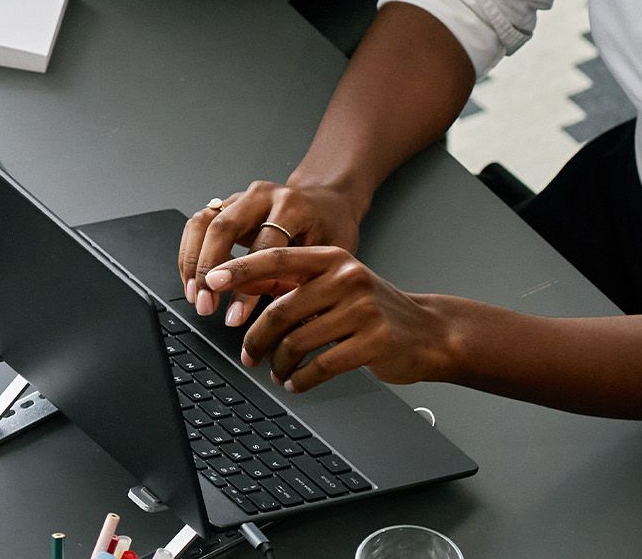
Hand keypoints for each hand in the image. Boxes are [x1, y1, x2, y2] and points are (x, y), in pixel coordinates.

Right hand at [177, 179, 366, 321]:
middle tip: (206, 306)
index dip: (246, 288)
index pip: (261, 249)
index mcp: (293, 207)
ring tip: (195, 295)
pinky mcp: (227, 203)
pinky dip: (189, 253)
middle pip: (224, 228)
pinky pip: (198, 223)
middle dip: (208, 271)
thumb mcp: (328, 256)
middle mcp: (263, 196)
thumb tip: (274, 320)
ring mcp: (242, 196)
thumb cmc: (331, 230)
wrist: (326, 201)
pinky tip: (192, 280)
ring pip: (203, 221)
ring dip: (192, 262)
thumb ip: (299, 282)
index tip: (235, 317)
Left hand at [207, 247, 458, 391]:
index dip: (241, 270)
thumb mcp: (339, 284)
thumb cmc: (374, 309)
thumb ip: (299, 284)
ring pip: (298, 340)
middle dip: (256, 337)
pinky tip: (297, 383)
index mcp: (332, 258)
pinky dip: (301, 379)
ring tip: (276, 372)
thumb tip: (244, 289)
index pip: (277, 260)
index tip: (212, 281)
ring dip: (279, 363)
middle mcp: (346, 277)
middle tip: (247, 354)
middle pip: (281, 309)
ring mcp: (362, 309)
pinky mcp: (373, 341)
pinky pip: (322, 365)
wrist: (429, 331)